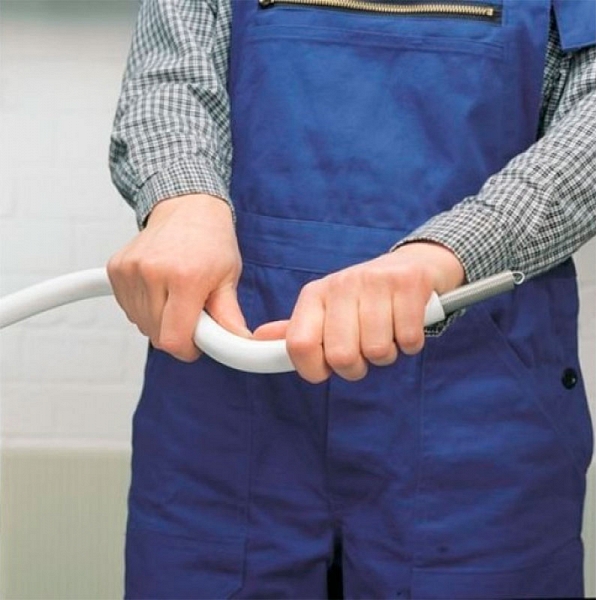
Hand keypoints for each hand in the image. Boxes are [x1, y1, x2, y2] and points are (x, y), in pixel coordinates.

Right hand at [107, 194, 248, 361]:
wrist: (187, 206)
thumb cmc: (211, 239)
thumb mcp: (229, 276)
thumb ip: (229, 315)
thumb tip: (238, 343)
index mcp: (185, 277)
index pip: (172, 339)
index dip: (187, 350)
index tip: (197, 343)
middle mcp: (153, 272)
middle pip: (156, 335)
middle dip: (177, 333)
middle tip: (193, 311)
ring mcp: (130, 269)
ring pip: (141, 324)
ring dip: (160, 320)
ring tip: (178, 295)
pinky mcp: (116, 268)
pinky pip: (128, 309)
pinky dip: (145, 308)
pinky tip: (161, 289)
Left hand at [253, 242, 463, 382]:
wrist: (412, 266)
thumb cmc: (364, 298)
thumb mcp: (327, 310)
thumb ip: (298, 329)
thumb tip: (259, 339)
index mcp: (315, 294)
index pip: (299, 345)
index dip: (313, 370)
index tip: (328, 369)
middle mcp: (341, 284)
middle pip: (341, 356)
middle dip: (356, 368)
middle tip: (364, 353)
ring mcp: (375, 281)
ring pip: (378, 351)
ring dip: (386, 355)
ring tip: (387, 334)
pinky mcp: (408, 283)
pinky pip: (408, 339)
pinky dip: (411, 343)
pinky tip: (405, 326)